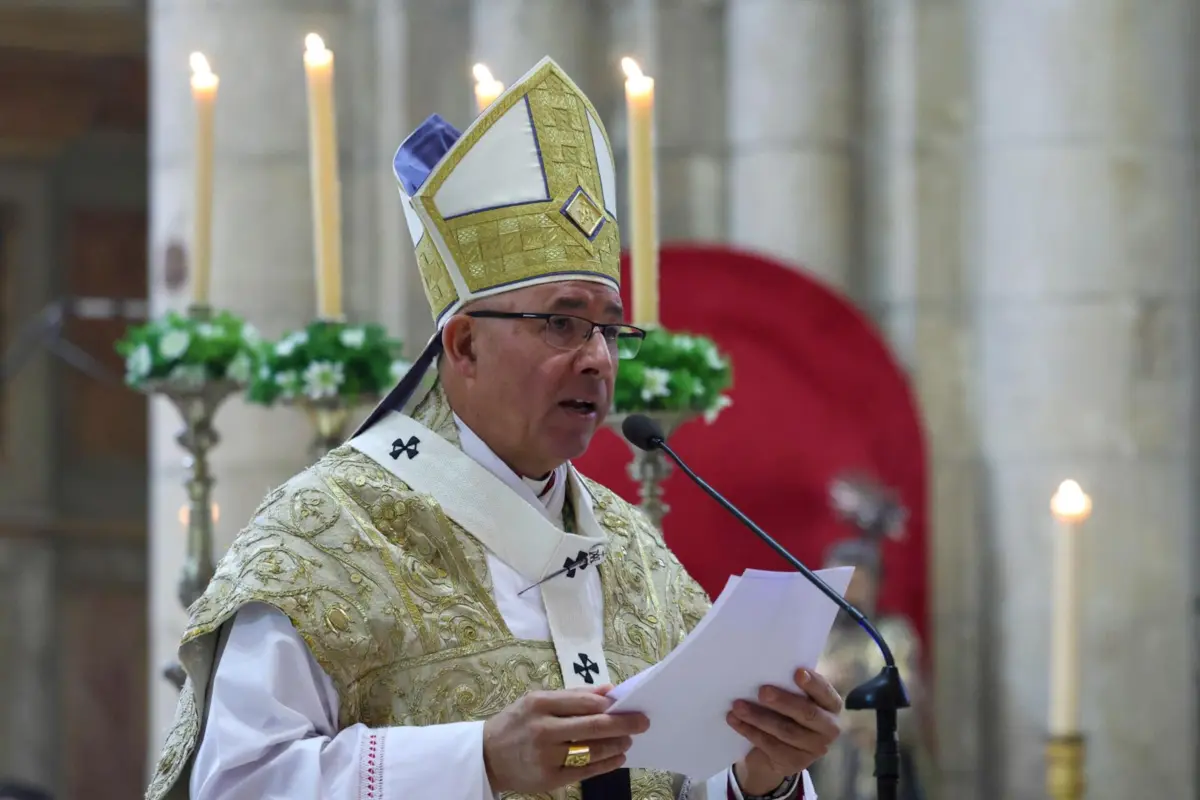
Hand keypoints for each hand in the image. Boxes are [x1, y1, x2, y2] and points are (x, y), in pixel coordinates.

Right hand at [482, 685, 649, 793]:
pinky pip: (586, 771)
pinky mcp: (550, 778)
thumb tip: (608, 691)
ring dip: (617, 744)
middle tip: (643, 722)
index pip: (584, 702)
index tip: (629, 704)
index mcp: (540, 704)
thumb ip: (573, 695)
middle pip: (593, 726)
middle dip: (623, 723)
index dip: (610, 704)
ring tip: (628, 740)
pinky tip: (618, 758)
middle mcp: (543, 729)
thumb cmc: (517, 723)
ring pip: (592, 750)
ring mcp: (547, 756)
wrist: (487, 756)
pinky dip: (606, 764)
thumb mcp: (536, 700)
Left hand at [728, 668, 842, 795]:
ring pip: (785, 731)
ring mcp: (814, 749)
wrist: (774, 752)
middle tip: (762, 691)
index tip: (797, 672)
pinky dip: (750, 731)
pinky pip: (770, 745)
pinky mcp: (795, 763)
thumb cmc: (785, 712)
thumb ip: (788, 684)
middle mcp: (829, 728)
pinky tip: (734, 720)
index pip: (825, 692)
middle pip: (807, 713)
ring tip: (737, 706)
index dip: (813, 683)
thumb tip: (765, 668)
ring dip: (759, 716)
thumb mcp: (791, 697)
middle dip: (783, 701)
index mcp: (831, 705)